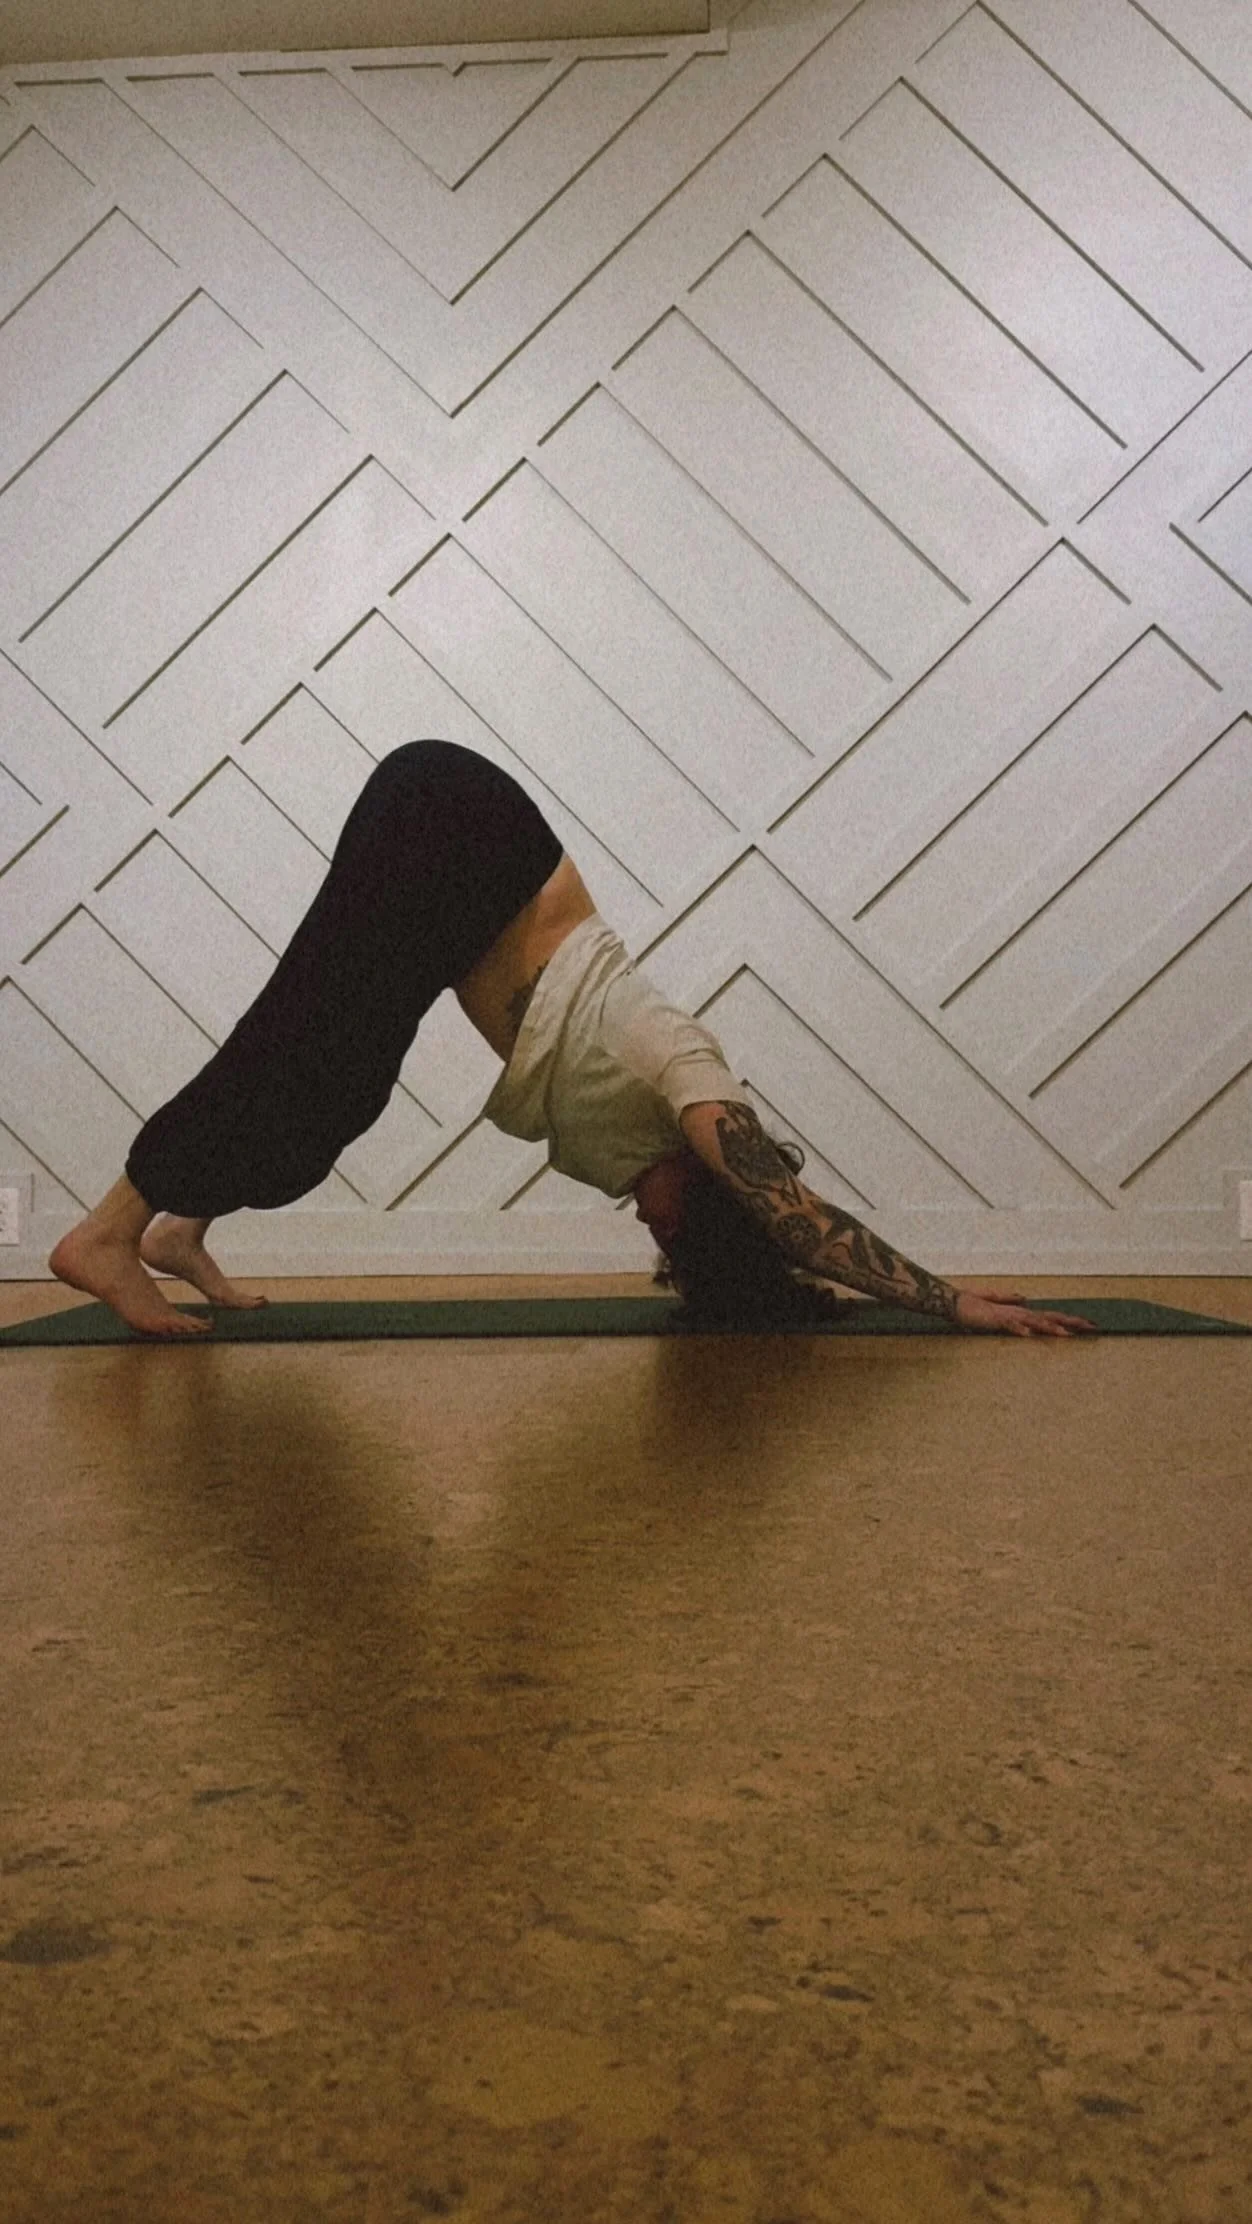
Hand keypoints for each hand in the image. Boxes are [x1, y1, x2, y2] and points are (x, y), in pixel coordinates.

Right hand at [953, 1290, 1098, 1337]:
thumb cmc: (973, 1304)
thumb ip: (1010, 1300)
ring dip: (1051, 1328)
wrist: (953, 1300)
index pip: (1050, 1316)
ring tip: (1067, 1334)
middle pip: (1050, 1317)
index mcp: (1021, 1311)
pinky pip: (1009, 1325)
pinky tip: (1030, 1335)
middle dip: (1072, 1323)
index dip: (1069, 1320)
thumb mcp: (996, 1304)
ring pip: (1034, 1321)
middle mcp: (1019, 1312)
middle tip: (1093, 1327)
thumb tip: (1025, 1299)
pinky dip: (1019, 1329)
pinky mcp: (994, 1319)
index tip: (1088, 1324)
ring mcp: (1008, 1316)